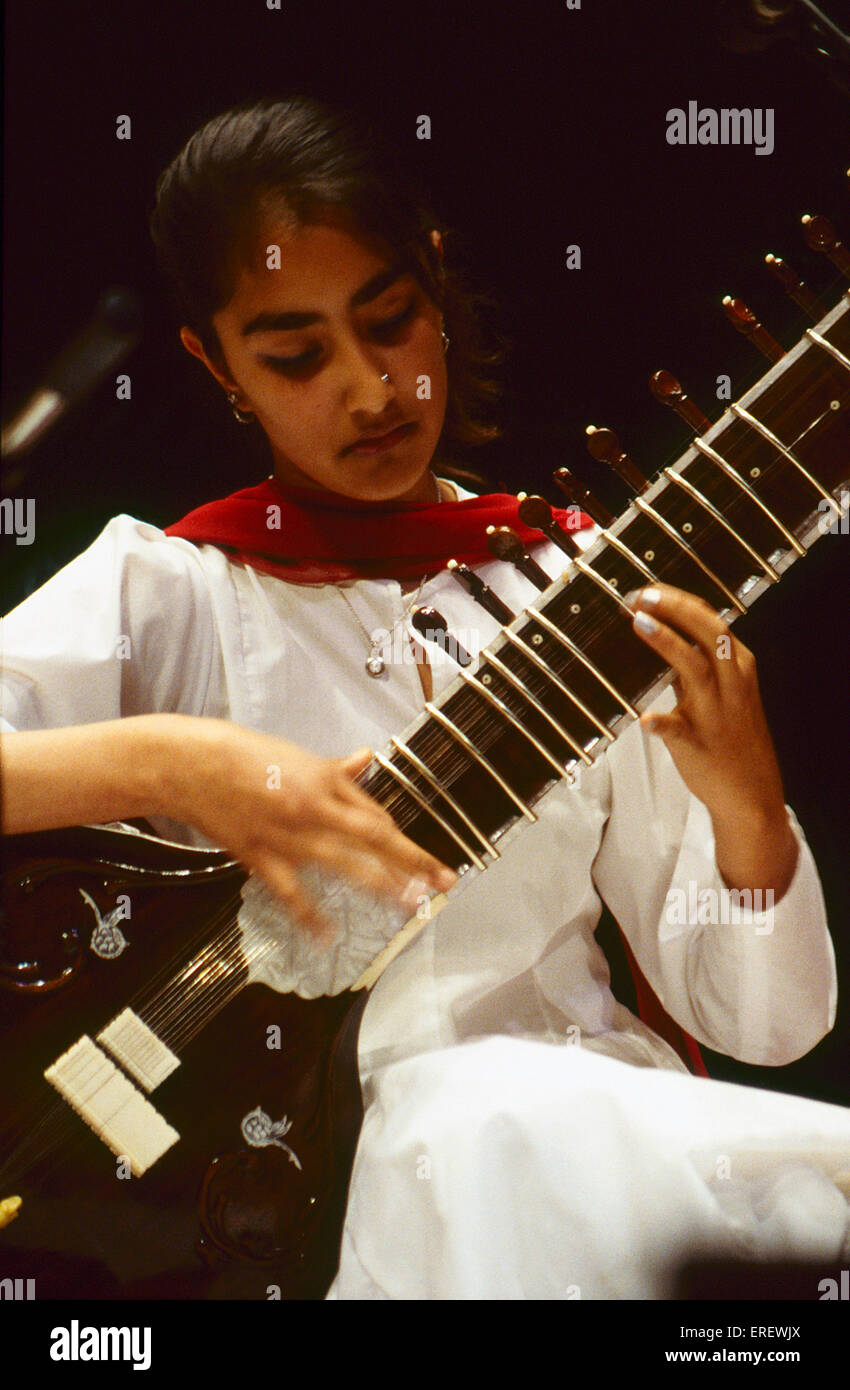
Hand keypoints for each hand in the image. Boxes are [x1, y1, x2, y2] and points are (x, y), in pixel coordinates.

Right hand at [162, 718, 457, 939]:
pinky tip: (325, 935)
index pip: (373, 813)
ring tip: (408, 904)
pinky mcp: (260, 856)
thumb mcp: (295, 755)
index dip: (398, 837)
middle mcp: (313, 808)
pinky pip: (290, 891)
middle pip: (374, 836)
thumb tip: (364, 759)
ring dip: (379, 885)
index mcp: (324, 781)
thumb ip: (334, 768)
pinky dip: (308, 915)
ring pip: (344, 864)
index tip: (418, 858)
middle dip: (411, 860)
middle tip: (442, 881)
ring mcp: (288, 835)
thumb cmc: (241, 755)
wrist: (191, 765)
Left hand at [625, 584, 797, 897]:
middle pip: (708, 633)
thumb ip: (695, 665)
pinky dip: (661, 723)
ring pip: (695, 668)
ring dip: (667, 643)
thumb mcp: (723, 693)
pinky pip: (679, 731)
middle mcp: (731, 684)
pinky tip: (644, 719)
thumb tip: (660, 635)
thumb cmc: (732, 738)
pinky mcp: (699, 744)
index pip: (711, 620)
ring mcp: (716, 713)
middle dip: (675, 609)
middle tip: (641, 595)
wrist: (751, 795)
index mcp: (738, 667)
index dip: (678, 601)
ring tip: (639, 623)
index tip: (647, 589)